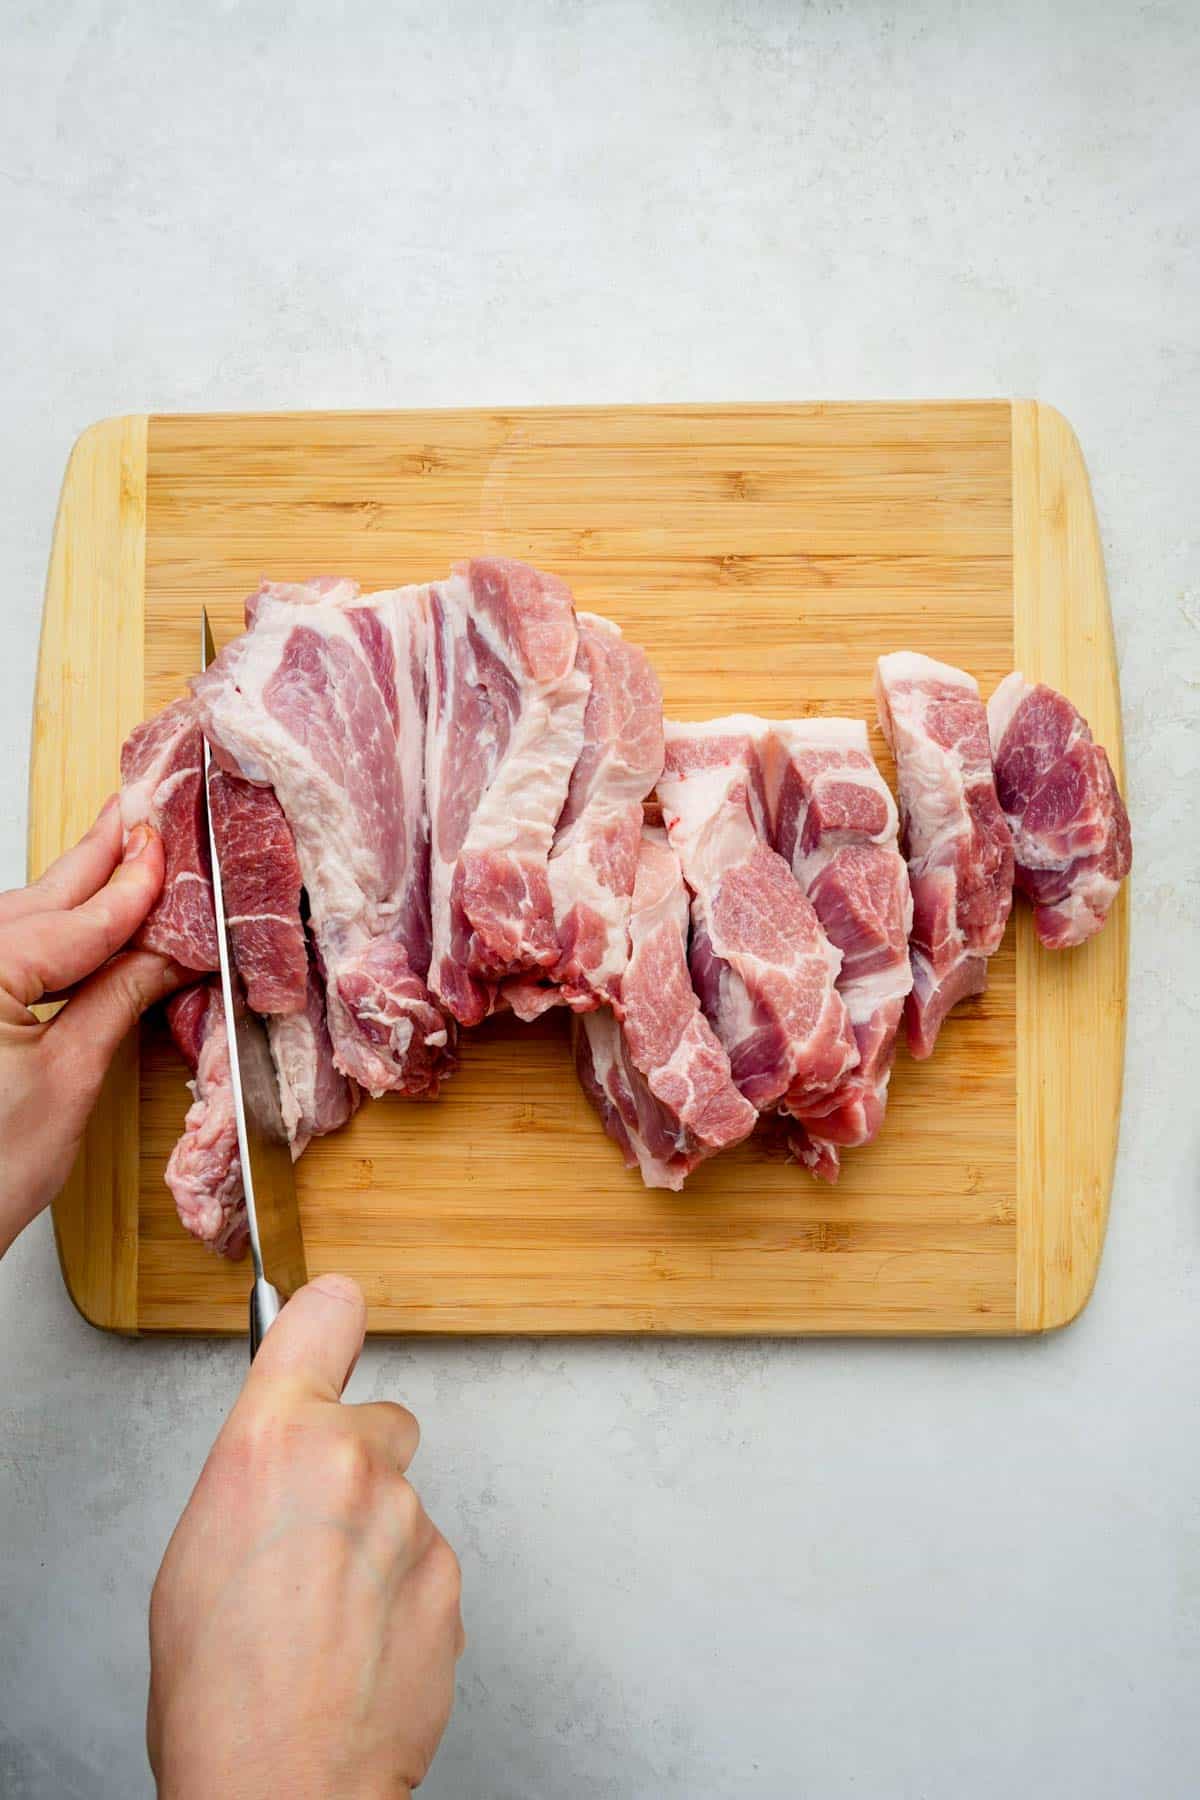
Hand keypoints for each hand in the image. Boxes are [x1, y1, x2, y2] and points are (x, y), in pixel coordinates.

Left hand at [0, 796, 184, 1255]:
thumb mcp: (70, 1078)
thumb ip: (118, 997)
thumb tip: (167, 948)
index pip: (77, 919)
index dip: (134, 886)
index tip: (174, 850)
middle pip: (38, 899)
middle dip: (97, 862)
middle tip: (146, 813)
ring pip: (17, 919)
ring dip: (74, 896)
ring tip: (126, 864)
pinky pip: (2, 951)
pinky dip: (46, 936)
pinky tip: (84, 930)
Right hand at [147, 1275, 463, 1798]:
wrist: (277, 1786)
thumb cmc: (217, 1685)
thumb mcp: (197, 1546)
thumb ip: (255, 1472)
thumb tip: (280, 1456)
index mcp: (275, 1439)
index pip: (326, 1318)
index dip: (330, 1320)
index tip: (334, 1318)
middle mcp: (354, 1463)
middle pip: (381, 1424)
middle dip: (357, 1465)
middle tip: (313, 1537)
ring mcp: (412, 1521)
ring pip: (402, 1505)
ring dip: (377, 1543)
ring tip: (326, 1618)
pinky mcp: (450, 1579)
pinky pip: (427, 1567)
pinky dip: (402, 1596)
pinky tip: (360, 1646)